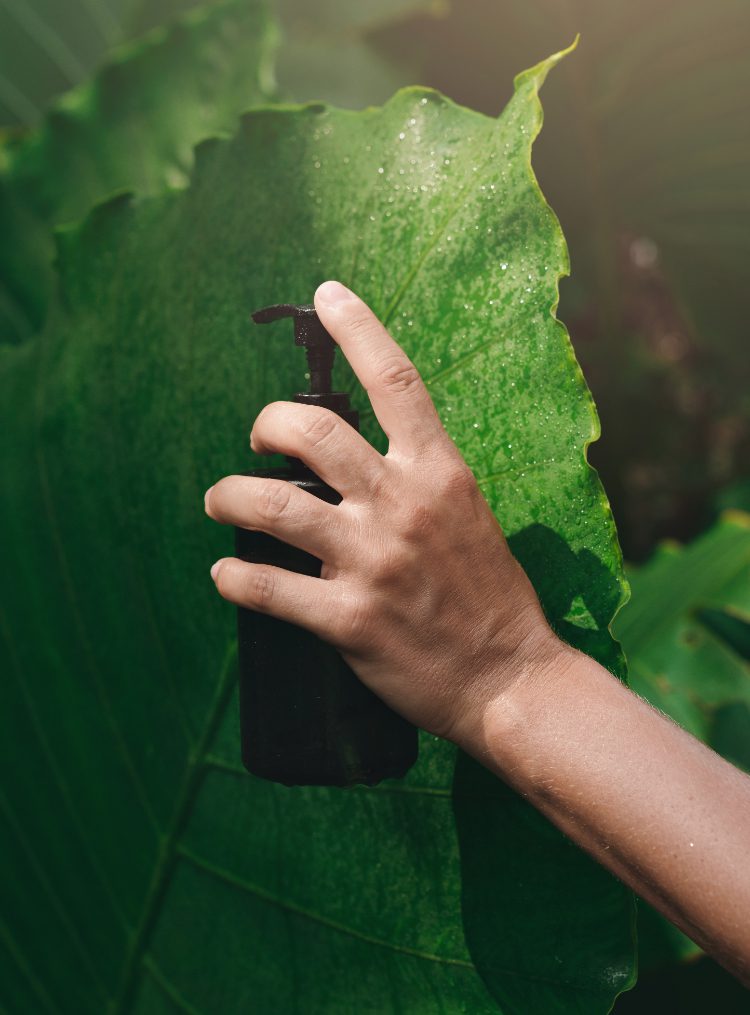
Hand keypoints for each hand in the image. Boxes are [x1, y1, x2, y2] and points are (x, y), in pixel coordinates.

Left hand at [205, 281, 561, 744]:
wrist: (509, 679)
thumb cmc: (489, 597)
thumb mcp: (468, 516)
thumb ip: (419, 482)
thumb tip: (358, 464)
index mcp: (441, 472)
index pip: (397, 380)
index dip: (359, 328)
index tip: (330, 294)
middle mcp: (403, 505)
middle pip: (312, 431)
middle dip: (267, 424)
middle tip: (257, 441)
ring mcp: (373, 561)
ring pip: (272, 506)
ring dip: (228, 496)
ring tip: (219, 500)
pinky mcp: (348, 618)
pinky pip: (267, 588)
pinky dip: (234, 578)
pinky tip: (225, 576)